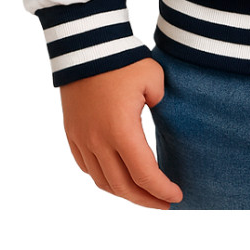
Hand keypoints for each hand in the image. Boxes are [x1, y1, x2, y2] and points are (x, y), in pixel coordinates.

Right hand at [60, 57, 183, 208]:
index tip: (177, 196)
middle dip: (146, 200)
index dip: (162, 190)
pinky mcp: (72, 133)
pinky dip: (103, 178)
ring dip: (124, 193)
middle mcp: (98, 141)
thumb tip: (161, 114)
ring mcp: (81, 139)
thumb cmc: (122, 60)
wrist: (85, 46)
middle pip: (122, 187)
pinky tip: (116, 177)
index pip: (144, 174)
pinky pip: (86, 167)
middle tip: (164, 203)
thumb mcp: (154, 79)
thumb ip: (162, 103)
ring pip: (102, 181)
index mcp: (121, 131)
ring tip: (142, 194)